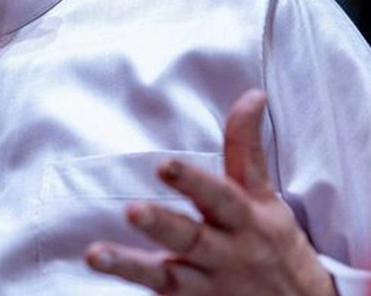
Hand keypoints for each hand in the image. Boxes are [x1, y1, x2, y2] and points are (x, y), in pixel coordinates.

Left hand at [85, 89, 335, 295]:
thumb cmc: (274, 246)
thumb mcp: (267, 199)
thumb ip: (247, 149)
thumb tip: (253, 94)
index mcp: (245, 220)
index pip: (219, 197)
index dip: (193, 180)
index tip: (165, 164)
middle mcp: (226, 254)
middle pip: (191, 239)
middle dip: (161, 225)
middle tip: (132, 210)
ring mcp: (207, 288)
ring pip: (167, 279)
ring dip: (129, 267)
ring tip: (95, 255)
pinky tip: (100, 289)